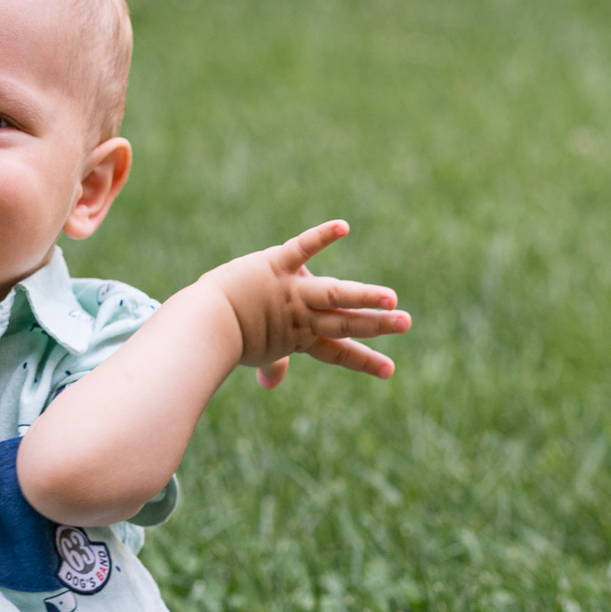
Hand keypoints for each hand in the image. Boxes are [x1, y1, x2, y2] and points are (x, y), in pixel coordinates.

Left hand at [193, 220, 410, 387]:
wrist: (204, 321)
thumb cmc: (229, 338)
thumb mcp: (257, 353)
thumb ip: (271, 366)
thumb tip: (270, 384)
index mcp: (301, 337)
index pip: (340, 352)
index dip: (365, 362)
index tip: (391, 371)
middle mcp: (302, 315)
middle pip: (345, 322)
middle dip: (377, 324)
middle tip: (406, 324)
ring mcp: (292, 289)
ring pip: (334, 293)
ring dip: (362, 295)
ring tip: (390, 298)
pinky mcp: (277, 264)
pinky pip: (302, 247)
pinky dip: (321, 236)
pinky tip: (343, 227)